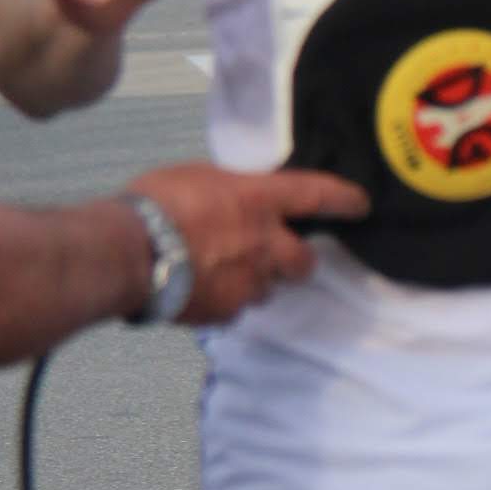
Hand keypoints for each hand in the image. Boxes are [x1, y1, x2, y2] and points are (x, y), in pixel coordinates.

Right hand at [129, 163, 369, 325]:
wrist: (130, 252)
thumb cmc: (156, 203)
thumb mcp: (197, 176)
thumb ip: (229, 189)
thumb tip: (234, 196)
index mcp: (259, 201)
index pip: (317, 195)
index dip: (343, 199)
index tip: (361, 205)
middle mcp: (265, 244)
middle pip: (303, 261)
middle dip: (296, 261)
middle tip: (279, 256)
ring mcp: (249, 283)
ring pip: (267, 289)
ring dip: (254, 282)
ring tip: (220, 273)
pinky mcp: (228, 312)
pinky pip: (235, 309)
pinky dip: (224, 301)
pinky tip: (199, 290)